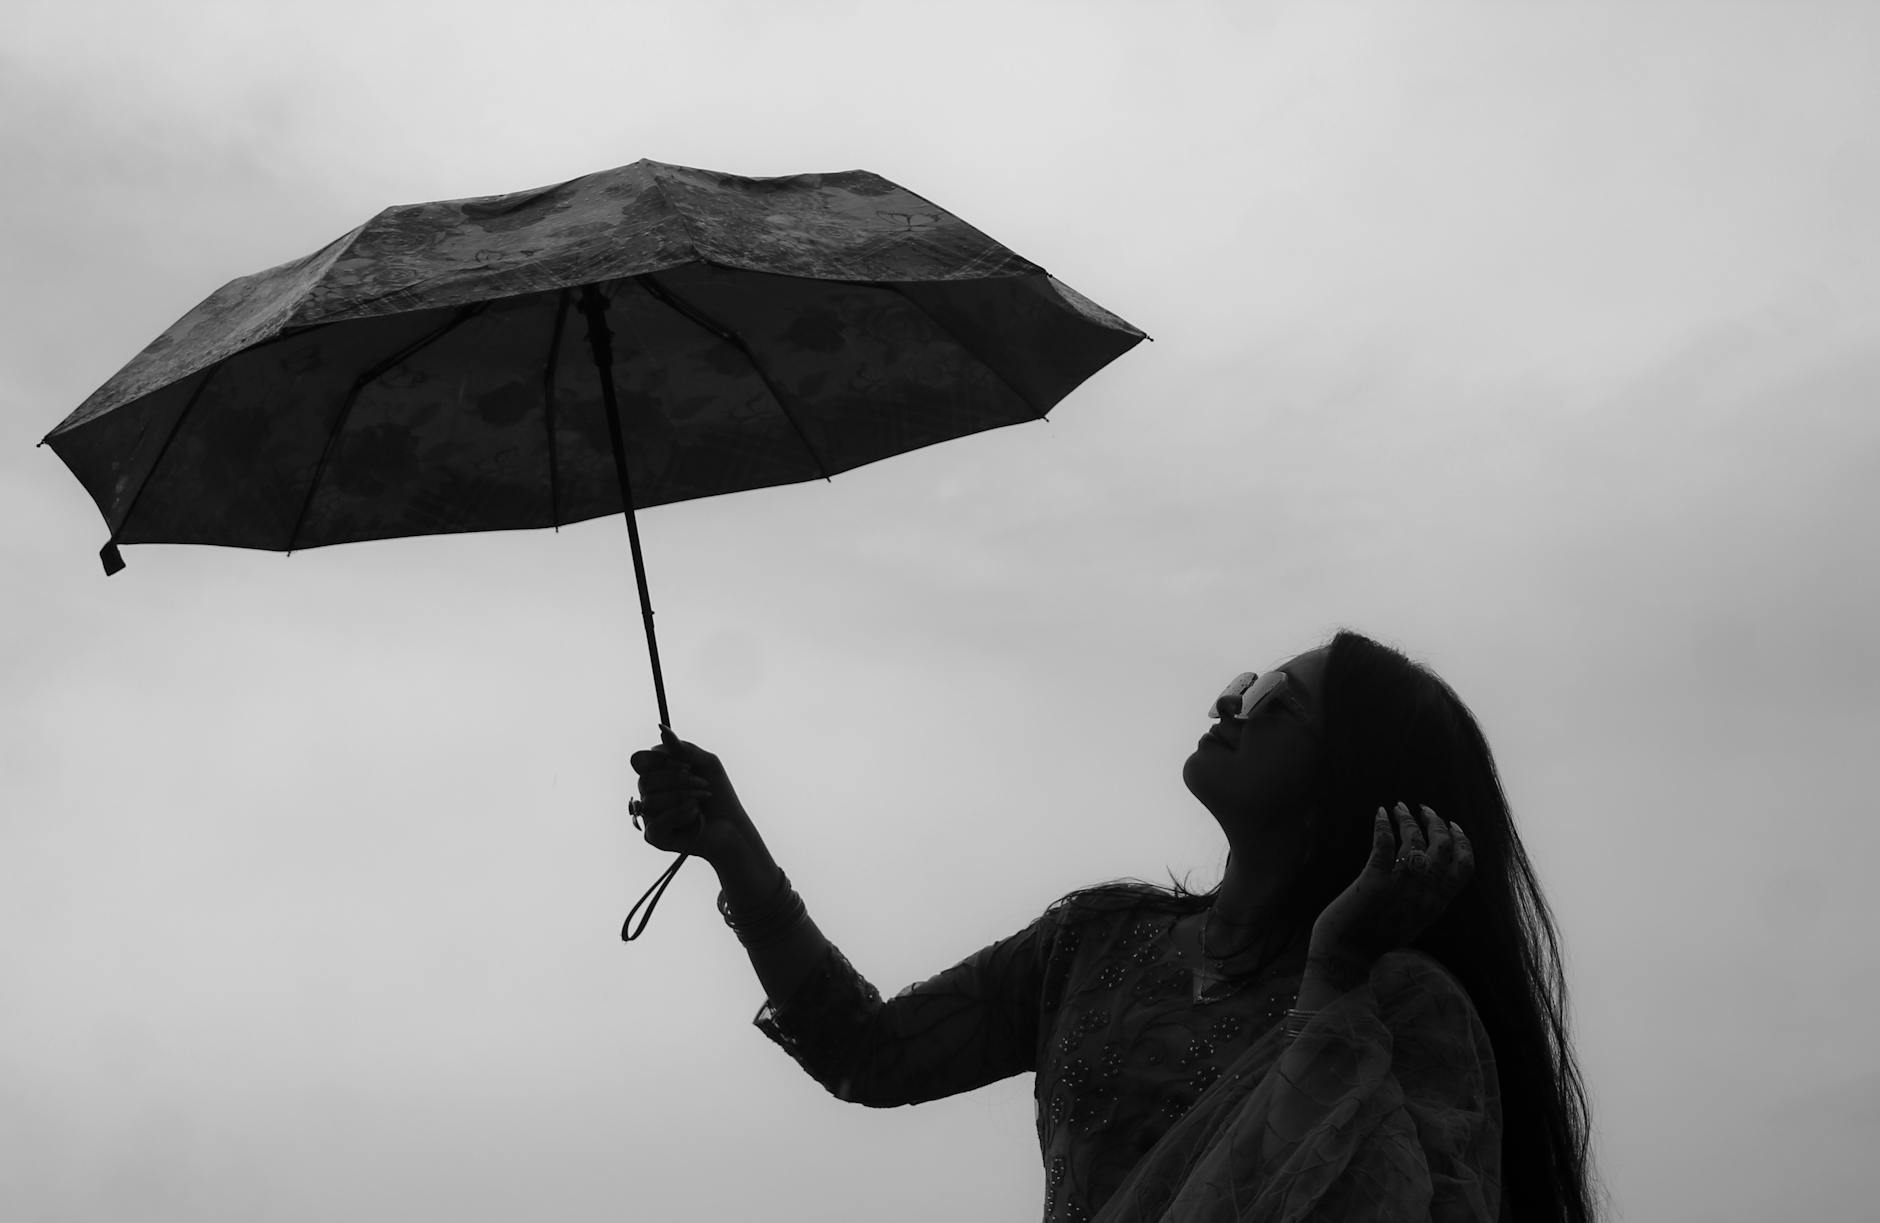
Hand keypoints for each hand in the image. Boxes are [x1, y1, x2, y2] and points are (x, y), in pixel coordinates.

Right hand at [627, 731, 758, 865]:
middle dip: (679, 781)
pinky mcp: (654, 836)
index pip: (640, 761)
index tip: (688, 765)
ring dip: (684, 797)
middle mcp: (648, 795)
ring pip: (650, 801)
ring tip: (702, 800)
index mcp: (656, 775)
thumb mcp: (706, 764)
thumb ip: (682, 748)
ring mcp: (649, 816)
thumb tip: (660, 727)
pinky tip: (695, 816)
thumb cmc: (719, 795)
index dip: (661, 761)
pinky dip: (681, 815)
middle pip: (645, 781)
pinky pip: (657, 823)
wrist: (733, 826)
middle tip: (703, 785)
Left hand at [1309, 801, 1474, 964]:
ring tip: (1399, 807)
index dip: (1463, 842)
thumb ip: (1422, 901)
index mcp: (1434, 906)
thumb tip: (1425, 877)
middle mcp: (1422, 895)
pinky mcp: (1371, 883)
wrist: (1345, 964)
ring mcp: (1398, 888)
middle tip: (1423, 809)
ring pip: (1414, 841)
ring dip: (1407, 819)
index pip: (1464, 867)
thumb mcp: (1410, 924)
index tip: (1453, 824)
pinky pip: (1383, 845)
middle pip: (1442, 848)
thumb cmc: (1372, 944)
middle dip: (1436, 822)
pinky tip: (1379, 814)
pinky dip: (1383, 825)